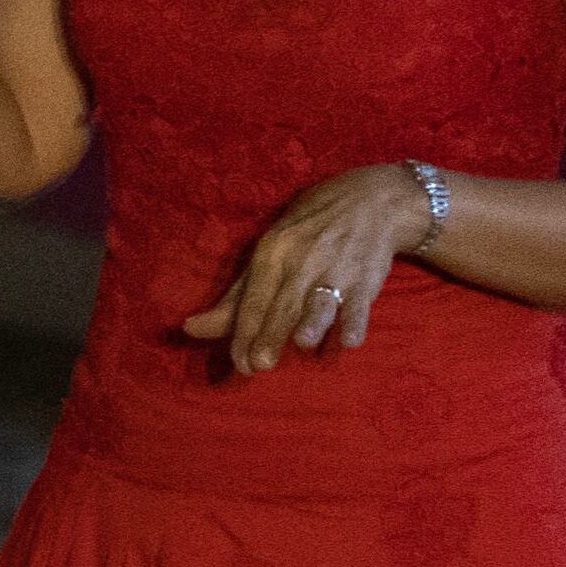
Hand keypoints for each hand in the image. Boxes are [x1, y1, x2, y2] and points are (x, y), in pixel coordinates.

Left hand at [181, 161, 428, 372]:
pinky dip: (356, 321)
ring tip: (302, 343)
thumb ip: (237, 296)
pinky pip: (361, 303)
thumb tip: (191, 328)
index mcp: (273, 252)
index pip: (254, 299)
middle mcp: (302, 260)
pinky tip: (348, 340)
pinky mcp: (368, 277)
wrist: (373, 200)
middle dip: (271, 334)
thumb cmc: (310, 230)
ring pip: (321, 301)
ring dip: (313, 321)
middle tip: (259, 365)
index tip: (240, 362)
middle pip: (283, 304)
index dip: (245, 332)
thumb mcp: (271, 251)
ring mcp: (336, 269)